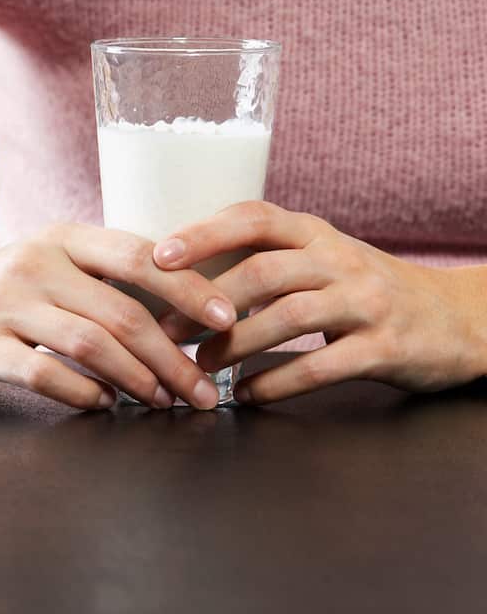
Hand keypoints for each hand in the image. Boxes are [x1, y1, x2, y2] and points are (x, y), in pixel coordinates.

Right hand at [0, 223, 237, 409]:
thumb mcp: (44, 268)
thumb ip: (100, 279)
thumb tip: (184, 314)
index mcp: (59, 237)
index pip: (138, 253)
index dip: (189, 286)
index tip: (226, 319)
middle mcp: (33, 263)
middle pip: (121, 309)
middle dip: (173, 355)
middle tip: (204, 390)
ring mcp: (2, 304)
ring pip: (89, 343)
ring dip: (137, 380)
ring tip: (163, 403)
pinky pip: (44, 374)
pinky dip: (83, 394)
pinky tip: (104, 407)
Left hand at [153, 201, 486, 403]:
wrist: (461, 318)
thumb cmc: (368, 290)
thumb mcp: (323, 259)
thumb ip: (266, 259)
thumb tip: (182, 277)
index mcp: (316, 234)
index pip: (253, 218)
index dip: (203, 234)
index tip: (158, 257)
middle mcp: (340, 260)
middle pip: (263, 272)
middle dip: (206, 303)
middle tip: (166, 330)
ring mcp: (366, 303)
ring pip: (288, 318)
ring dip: (235, 346)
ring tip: (200, 365)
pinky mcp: (385, 348)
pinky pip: (320, 366)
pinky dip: (275, 383)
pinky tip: (246, 395)